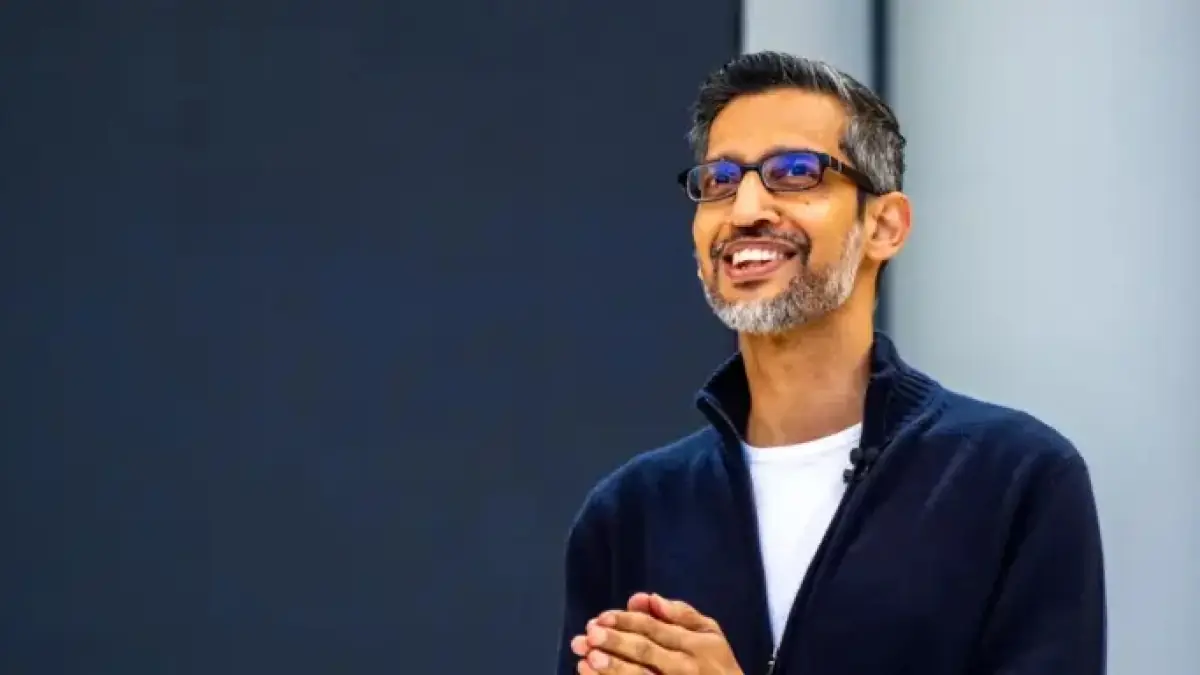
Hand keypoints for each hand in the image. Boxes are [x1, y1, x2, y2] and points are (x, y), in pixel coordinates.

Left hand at [570, 593, 742, 674]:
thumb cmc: (715, 662)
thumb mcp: (709, 632)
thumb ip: (680, 613)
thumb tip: (649, 598)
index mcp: (696, 643)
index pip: (655, 628)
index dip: (627, 621)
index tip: (601, 617)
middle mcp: (685, 667)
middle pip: (645, 652)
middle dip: (616, 642)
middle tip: (590, 634)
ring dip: (612, 668)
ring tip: (587, 659)